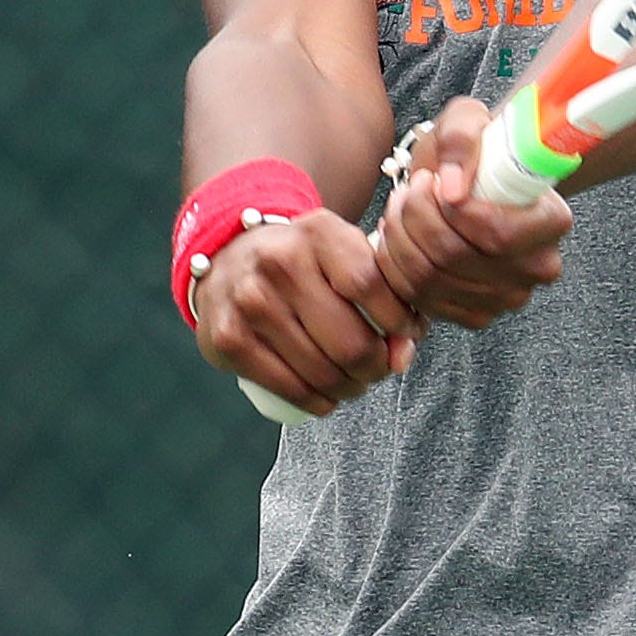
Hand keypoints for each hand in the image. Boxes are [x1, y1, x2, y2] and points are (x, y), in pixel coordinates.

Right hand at [190, 208, 427, 417]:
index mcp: (318, 233)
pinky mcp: (229, 340)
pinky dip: (318, 402)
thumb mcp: (341, 251)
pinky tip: (327, 397)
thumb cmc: (300, 260)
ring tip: (355, 382)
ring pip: (323, 372)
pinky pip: (289, 388)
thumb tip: (403, 352)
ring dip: (350, 388)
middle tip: (379, 368)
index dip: (399, 320)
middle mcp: (280, 263)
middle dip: (377, 367)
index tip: (407, 334)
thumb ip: (384, 290)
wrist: (227, 258)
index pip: (371, 285)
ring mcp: (251, 303)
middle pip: (351, 340)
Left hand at [374, 96, 572, 328]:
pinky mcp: (476, 315)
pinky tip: (399, 237)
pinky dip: (396, 268)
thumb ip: (461, 140)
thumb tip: (451, 187)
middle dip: (415, 220)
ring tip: (399, 209)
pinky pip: (420, 300)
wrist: (479, 180)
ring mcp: (508, 297)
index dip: (451, 212)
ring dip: (400, 241)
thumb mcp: (469, 120)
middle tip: (407, 191)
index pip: (497, 234)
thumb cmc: (478, 150)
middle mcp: (538, 267)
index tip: (430, 181)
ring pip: (431, 281)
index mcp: (552, 221)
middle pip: (456, 258)